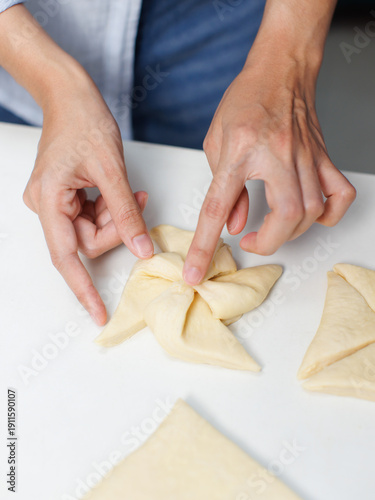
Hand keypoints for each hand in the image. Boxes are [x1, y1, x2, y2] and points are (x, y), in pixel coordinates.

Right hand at [23, 83, 153, 324]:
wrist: (71, 95)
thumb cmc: (84, 121)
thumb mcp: (111, 169)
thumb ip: (127, 212)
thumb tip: (142, 248)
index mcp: (48, 200)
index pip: (66, 256)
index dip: (83, 287)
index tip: (98, 313)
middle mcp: (46, 206)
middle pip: (86, 241)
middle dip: (117, 229)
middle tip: (139, 204)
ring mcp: (54, 202)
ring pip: (92, 230)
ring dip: (117, 217)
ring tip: (135, 193)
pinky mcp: (66, 196)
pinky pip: (91, 216)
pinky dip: (111, 209)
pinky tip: (123, 191)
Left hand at [183, 50, 355, 284]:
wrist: (280, 70)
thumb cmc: (245, 101)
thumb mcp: (216, 143)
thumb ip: (224, 188)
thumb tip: (235, 225)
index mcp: (239, 151)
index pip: (218, 208)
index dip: (204, 246)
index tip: (194, 271)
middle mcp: (277, 155)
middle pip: (284, 216)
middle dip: (268, 242)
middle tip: (251, 243)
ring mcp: (306, 157)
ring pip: (311, 211)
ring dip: (291, 232)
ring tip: (274, 229)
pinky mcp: (324, 157)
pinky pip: (340, 195)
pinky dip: (329, 215)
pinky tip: (311, 216)